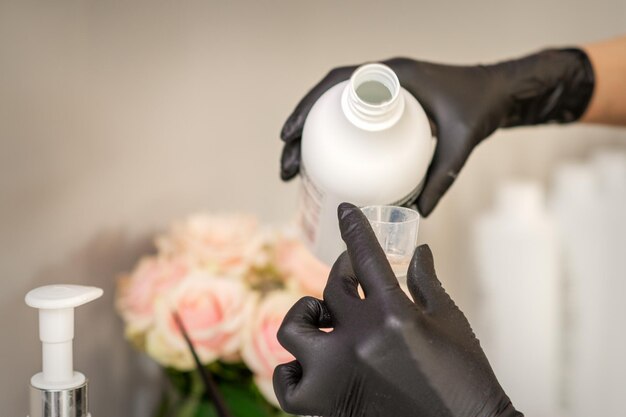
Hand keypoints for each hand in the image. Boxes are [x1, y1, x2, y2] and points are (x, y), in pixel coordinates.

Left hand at [273, 203, 521, 416]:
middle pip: (331, 288)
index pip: (366, 256)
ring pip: (293, 328)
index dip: (355, 228)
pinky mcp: (323, 407)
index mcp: (394, 314)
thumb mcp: (451, 325)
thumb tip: (418, 252)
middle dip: (342, 274)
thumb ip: (427, 284)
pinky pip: (285, 380)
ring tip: (323, 321)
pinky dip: (293, 371)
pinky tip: (310, 366)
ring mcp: (335, 374)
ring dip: (306, 317)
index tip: (346, 211)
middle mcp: (359, 340)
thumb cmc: (464, 383)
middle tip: (351, 278)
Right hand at [280, 50, 593, 215]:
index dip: (308, 106)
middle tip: (289, 166)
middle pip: (329, 101)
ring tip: (299, 169)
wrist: (502, 93)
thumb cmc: (483, 108)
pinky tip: (332, 163)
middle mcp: (385, 80)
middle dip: (303, 131)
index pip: (338, 82)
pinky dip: (339, 136)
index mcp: (395, 76)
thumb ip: (443, 177)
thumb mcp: (461, 144)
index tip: (290, 136)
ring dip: (315, 136)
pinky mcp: (392, 106)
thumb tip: (416, 215)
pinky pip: (355, 116)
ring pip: (339, 110)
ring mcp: (386, 92)